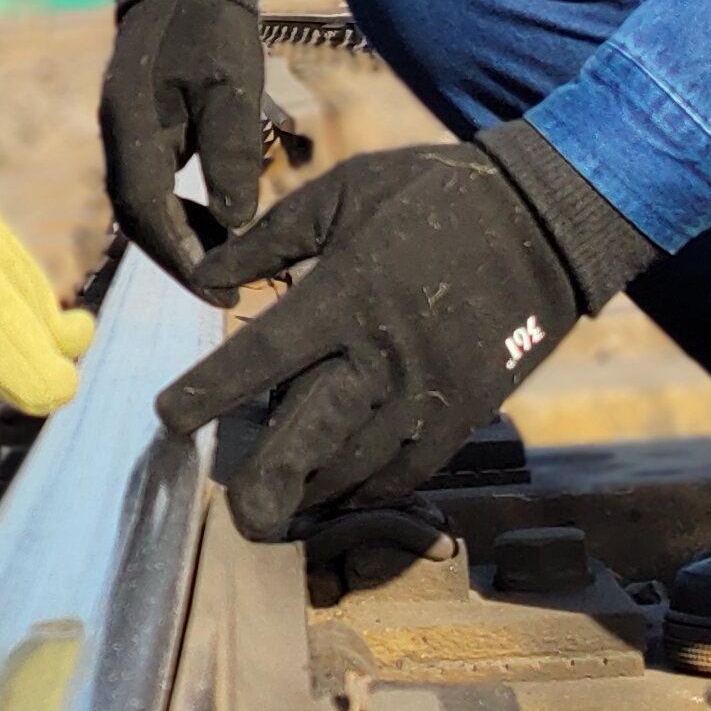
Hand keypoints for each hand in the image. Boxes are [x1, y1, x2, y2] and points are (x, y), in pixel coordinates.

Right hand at [101, 0, 266, 296]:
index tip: (218, 288)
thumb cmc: (214, 26)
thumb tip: (236, 224)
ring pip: (140, 203)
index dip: (181, 257)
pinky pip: (149, 183)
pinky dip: (176, 210)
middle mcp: (116, 133)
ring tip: (223, 257)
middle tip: (222, 287)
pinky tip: (210, 218)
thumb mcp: (232, 86)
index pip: (146, 211)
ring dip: (177, 236)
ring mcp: (122, 130)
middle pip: (136, 217)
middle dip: (177, 256)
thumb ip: (232, 153)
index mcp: (131, 124)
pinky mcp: (137, 127)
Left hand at [156, 127, 656, 541]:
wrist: (543, 221)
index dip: (213, 391)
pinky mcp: (464, 414)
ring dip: (312, 489)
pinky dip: (368, 488)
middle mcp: (384, 355)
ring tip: (274, 506)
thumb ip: (269, 238)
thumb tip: (203, 275)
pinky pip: (409, 470)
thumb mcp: (343, 192)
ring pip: (359, 462)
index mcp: (347, 293)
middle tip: (236, 518)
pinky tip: (335, 492)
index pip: (265, 353)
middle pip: (315, 432)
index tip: (167, 418)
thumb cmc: (432, 196)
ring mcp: (428, 392)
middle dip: (272, 479)